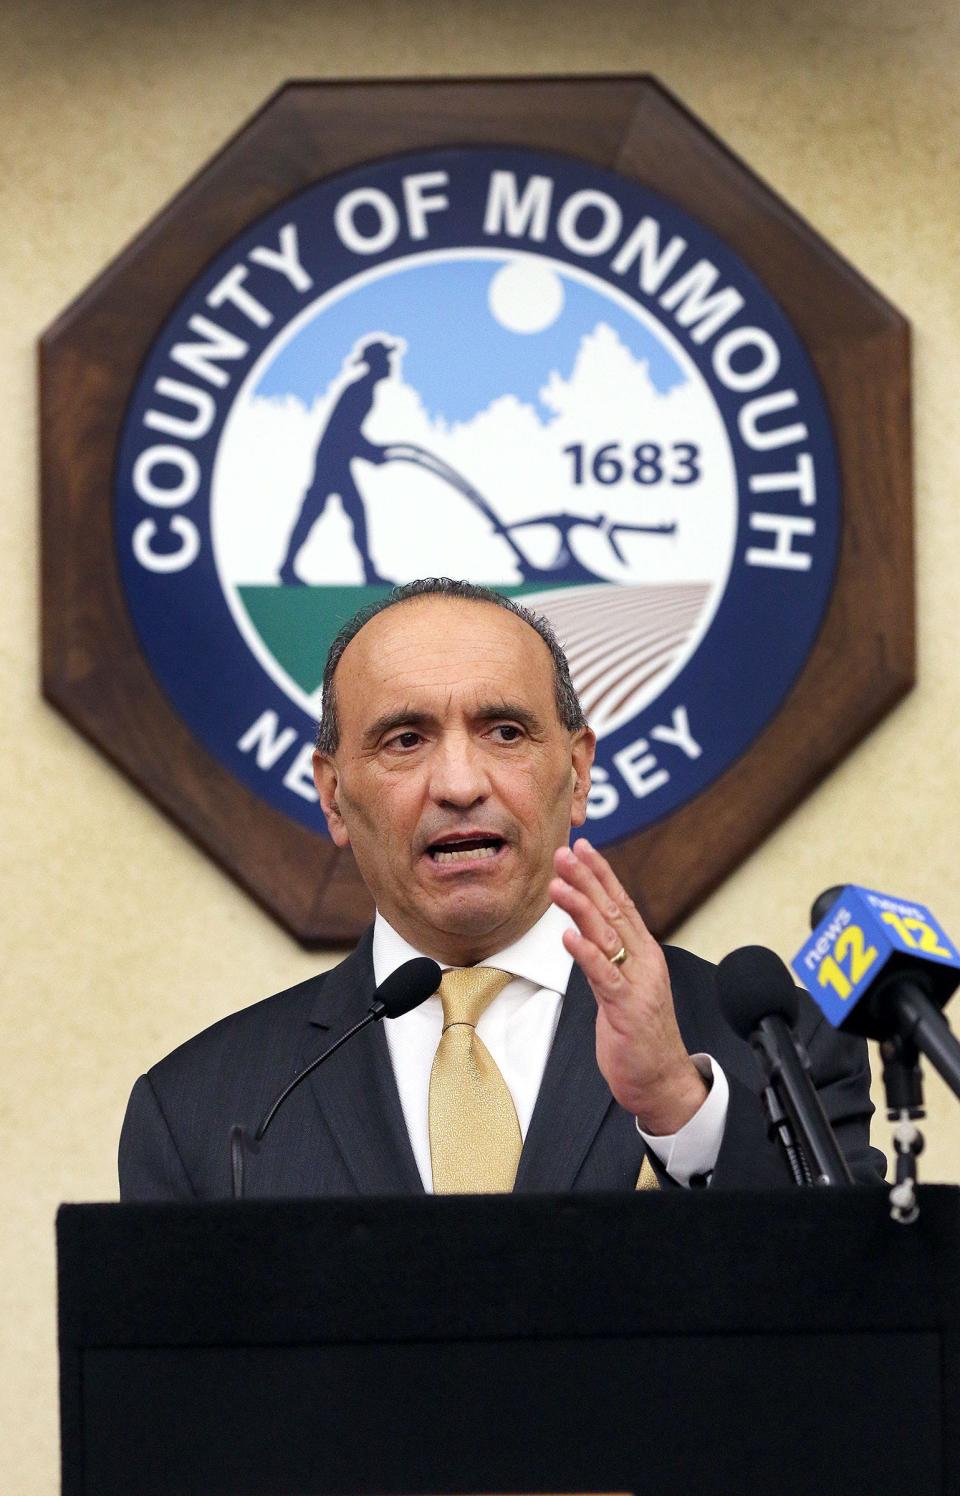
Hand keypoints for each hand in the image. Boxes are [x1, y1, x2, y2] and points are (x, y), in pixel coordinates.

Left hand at [549, 837, 707, 1134]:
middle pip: (613, 911)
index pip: (621, 903)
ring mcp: (638, 983)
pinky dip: (586, 954)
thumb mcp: (622, 985)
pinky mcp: (628, 1009)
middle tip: (565, 852)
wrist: (663, 1080)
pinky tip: (568, 936)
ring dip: (581, 908)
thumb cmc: (640, 1034)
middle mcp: (644, 960)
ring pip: (607, 936)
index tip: (582, 846)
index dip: (601, 873)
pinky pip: (604, 976)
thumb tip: (584, 929)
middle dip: (587, 879)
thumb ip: (609, 956)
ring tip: (558, 885)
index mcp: (644, 952)